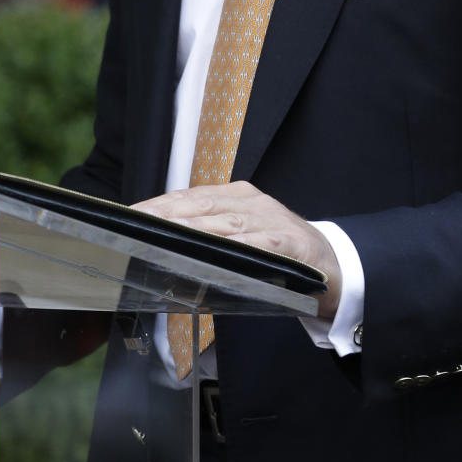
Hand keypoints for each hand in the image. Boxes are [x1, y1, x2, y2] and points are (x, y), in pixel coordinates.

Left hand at [133, 181, 341, 318]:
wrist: (331, 264)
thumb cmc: (279, 252)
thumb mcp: (243, 237)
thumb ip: (210, 237)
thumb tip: (165, 249)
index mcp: (237, 197)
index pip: (189, 196)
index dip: (159, 204)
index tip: (130, 214)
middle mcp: (252, 202)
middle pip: (202, 204)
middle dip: (167, 213)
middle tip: (137, 223)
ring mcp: (271, 220)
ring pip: (225, 221)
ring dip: (194, 227)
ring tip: (167, 233)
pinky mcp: (289, 243)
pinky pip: (260, 243)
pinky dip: (239, 246)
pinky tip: (220, 251)